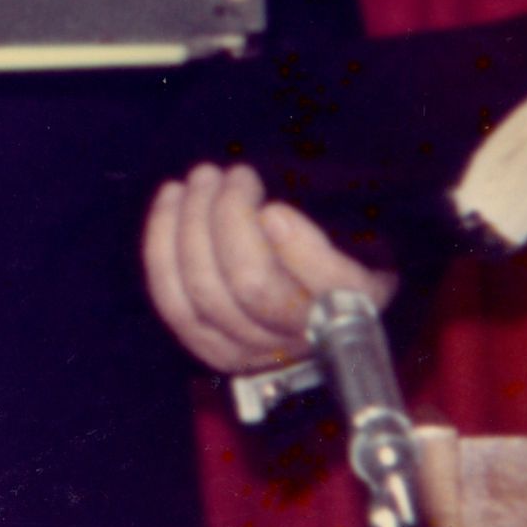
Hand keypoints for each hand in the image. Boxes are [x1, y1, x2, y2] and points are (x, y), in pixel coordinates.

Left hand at [141, 160, 397, 375]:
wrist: (324, 312)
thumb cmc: (346, 248)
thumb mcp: (364, 225)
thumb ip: (336, 214)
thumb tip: (271, 213)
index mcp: (359, 304)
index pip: (329, 287)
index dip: (297, 249)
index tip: (275, 209)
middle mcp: (305, 339)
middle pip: (253, 284)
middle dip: (228, 217)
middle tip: (232, 174)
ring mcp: (255, 352)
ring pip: (206, 292)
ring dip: (191, 223)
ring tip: (202, 179)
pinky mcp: (214, 351)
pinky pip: (173, 303)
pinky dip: (162, 245)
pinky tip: (172, 199)